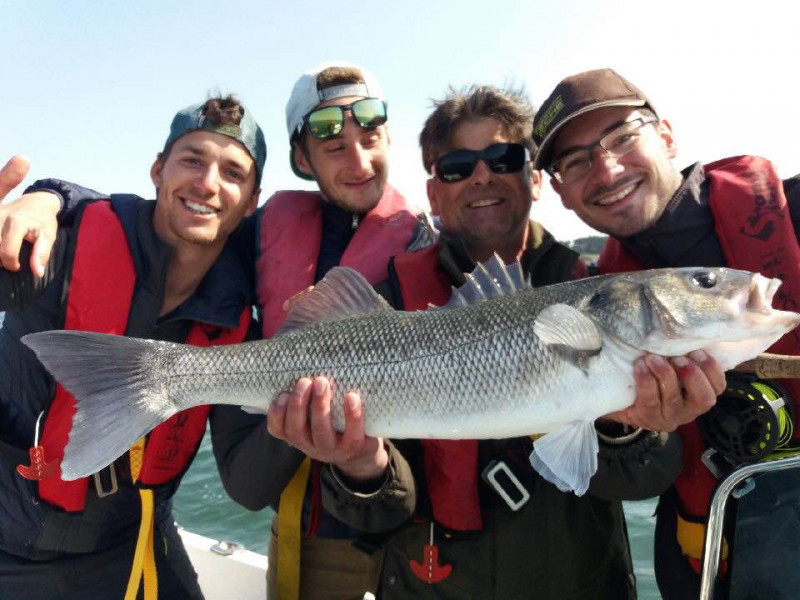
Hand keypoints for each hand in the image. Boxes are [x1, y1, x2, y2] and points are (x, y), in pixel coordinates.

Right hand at [0, 156, 59, 276]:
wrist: (37, 200)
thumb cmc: (44, 220)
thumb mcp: (48, 236)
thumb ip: (41, 254)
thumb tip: (38, 273)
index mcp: (17, 222)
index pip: (6, 250)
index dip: (10, 263)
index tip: (16, 267)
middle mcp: (1, 216)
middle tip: (9, 261)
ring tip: (3, 255)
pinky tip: (1, 246)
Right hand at [267, 377, 388, 482]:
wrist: (361, 451)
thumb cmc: (333, 423)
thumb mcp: (314, 415)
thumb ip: (305, 397)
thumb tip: (300, 358)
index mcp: (297, 435)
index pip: (277, 429)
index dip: (276, 413)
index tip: (282, 394)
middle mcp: (310, 445)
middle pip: (296, 430)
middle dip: (298, 404)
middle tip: (304, 381)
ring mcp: (332, 449)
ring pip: (321, 432)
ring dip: (320, 406)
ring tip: (323, 382)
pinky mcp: (354, 447)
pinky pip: (352, 433)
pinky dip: (352, 414)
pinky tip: (352, 396)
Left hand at [606, 351, 725, 431]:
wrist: (619, 397)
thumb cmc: (650, 375)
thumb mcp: (670, 365)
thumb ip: (683, 354)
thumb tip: (690, 330)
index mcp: (698, 395)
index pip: (717, 387)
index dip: (711, 369)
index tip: (697, 350)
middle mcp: (688, 410)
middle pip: (704, 399)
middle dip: (693, 375)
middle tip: (678, 358)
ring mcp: (668, 417)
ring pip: (674, 399)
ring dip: (665, 374)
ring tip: (653, 358)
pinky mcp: (648, 418)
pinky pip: (650, 401)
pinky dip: (646, 381)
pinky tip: (640, 366)